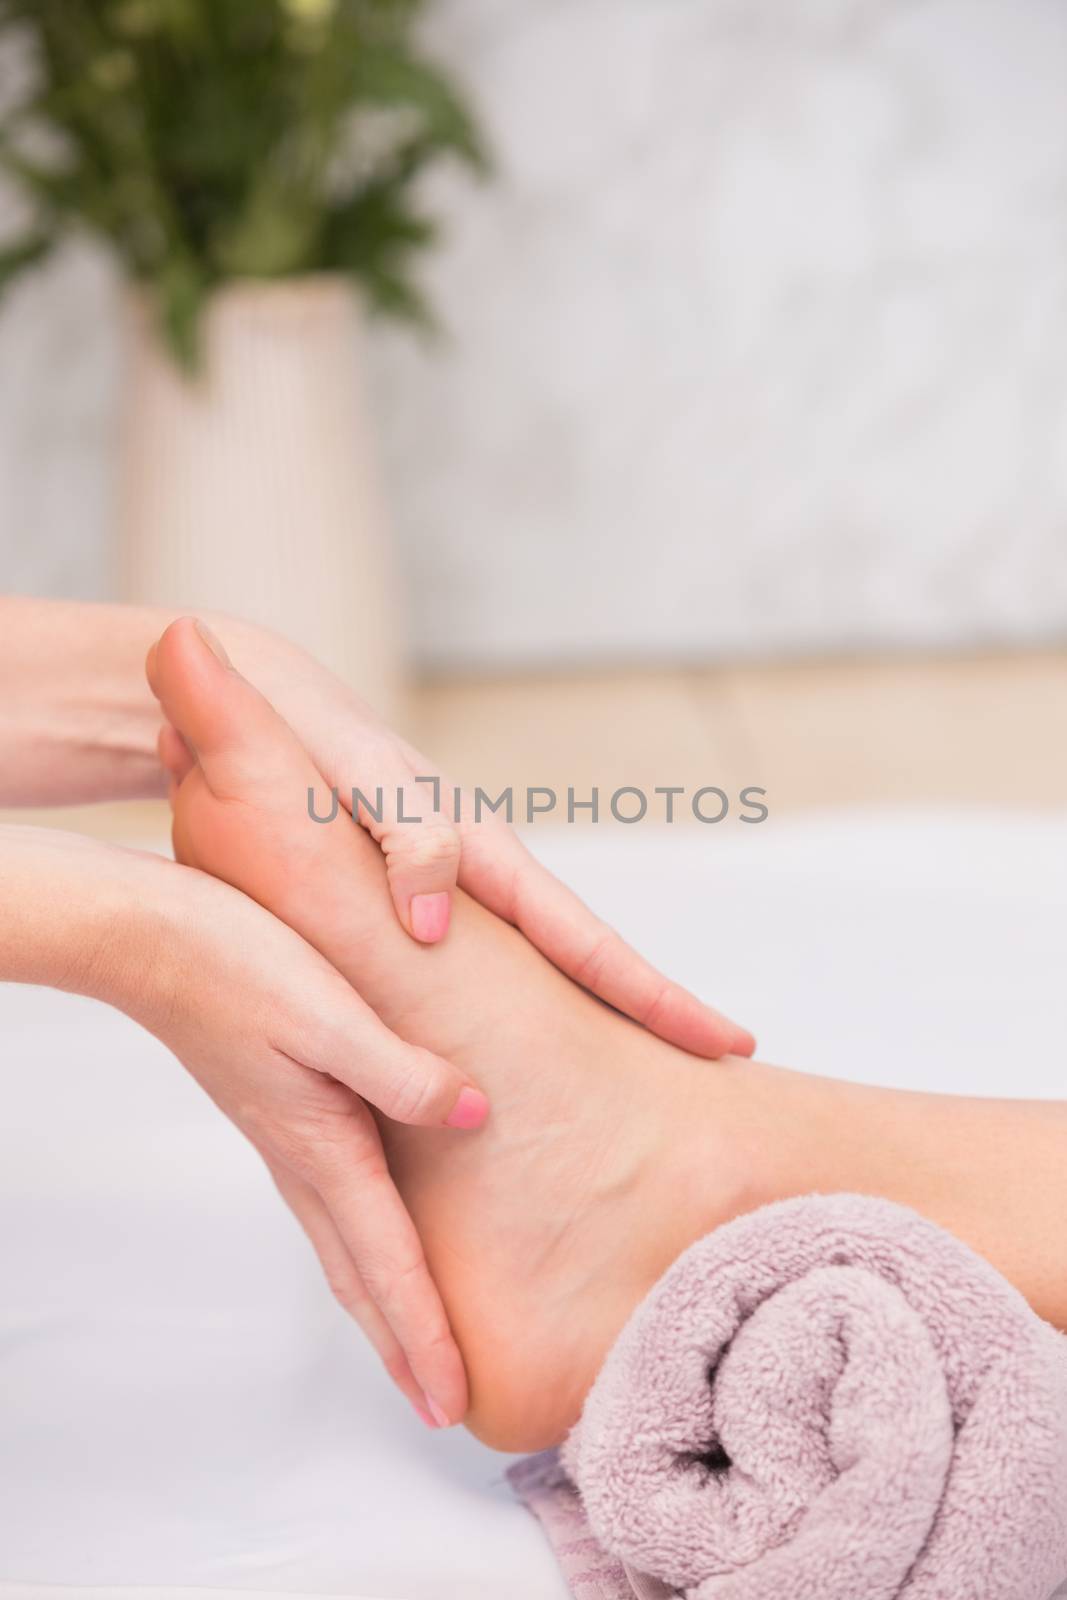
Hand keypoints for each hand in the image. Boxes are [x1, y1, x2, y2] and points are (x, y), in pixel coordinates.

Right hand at [1, 825, 476, 1427]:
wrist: (152, 943)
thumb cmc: (238, 967)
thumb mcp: (331, 1013)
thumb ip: (402, 1070)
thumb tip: (472, 1113)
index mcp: (324, 1146)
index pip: (387, 1263)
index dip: (424, 1335)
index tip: (452, 1401)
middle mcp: (303, 1159)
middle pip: (360, 1278)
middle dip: (401, 1346)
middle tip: (439, 1406)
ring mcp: (284, 1141)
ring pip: (341, 1248)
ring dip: (379, 1304)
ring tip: (410, 1345)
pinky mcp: (278, 1113)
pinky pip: (329, 1207)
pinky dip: (358, 1249)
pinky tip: (370, 1233)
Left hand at [160, 619, 755, 1059]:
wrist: (265, 707)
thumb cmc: (309, 743)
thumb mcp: (358, 788)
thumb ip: (406, 846)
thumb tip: (436, 930)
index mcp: (483, 854)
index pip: (587, 942)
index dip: (654, 996)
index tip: (726, 1044)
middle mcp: (487, 874)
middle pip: (588, 955)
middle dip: (657, 1008)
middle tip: (727, 1060)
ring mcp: (462, 886)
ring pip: (544, 960)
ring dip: (603, 1006)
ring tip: (652, 1064)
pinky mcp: (422, 894)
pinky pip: (492, 958)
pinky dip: (534, 994)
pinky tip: (531, 1033)